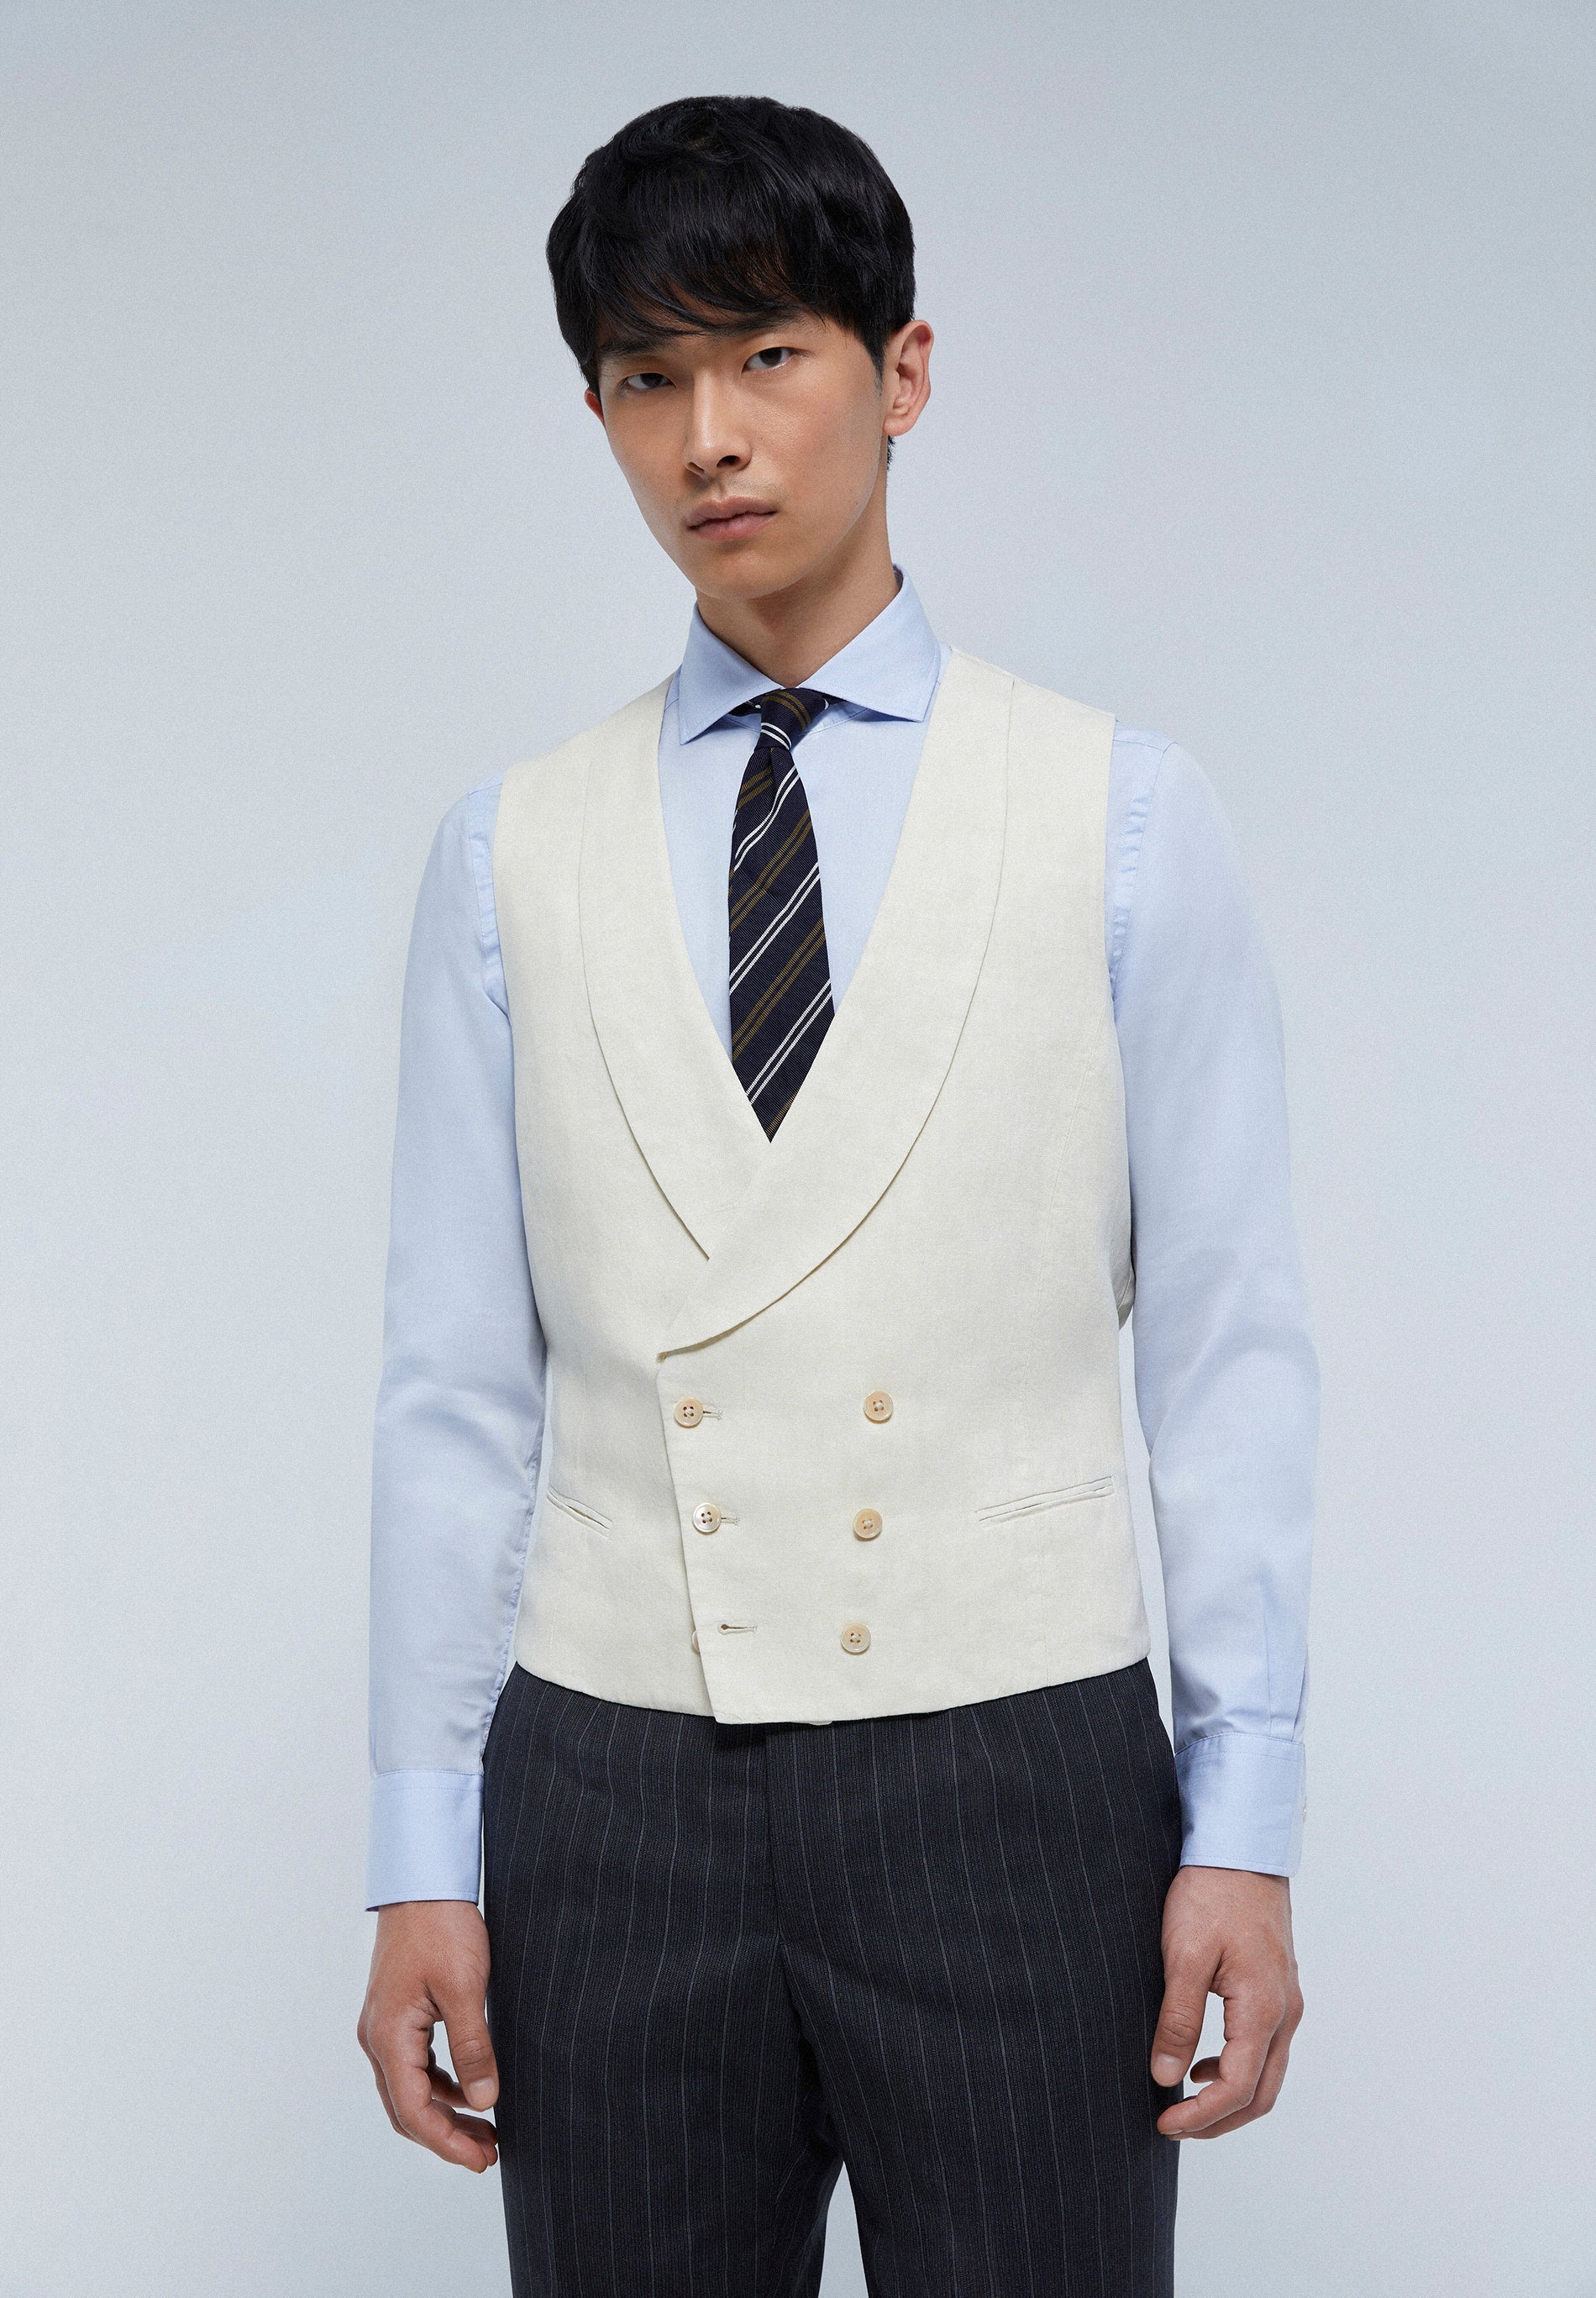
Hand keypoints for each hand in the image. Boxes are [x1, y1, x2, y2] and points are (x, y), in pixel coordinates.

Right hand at [358, 1900, 499, 2171]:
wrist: (423, 1882)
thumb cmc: (441, 1927)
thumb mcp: (465, 1988)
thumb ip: (473, 2047)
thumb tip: (484, 2100)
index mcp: (388, 2036)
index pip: (413, 2111)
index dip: (447, 2143)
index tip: (482, 2159)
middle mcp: (377, 2037)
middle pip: (406, 2109)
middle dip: (446, 2137)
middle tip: (488, 2154)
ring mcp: (384, 2026)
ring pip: (410, 2089)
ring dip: (445, 2113)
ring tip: (484, 2130)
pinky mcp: (397, 2014)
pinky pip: (415, 2065)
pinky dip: (441, 2085)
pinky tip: (470, 2089)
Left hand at [1151, 1866, 1302, 2138]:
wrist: (1241, 1847)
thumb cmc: (1212, 1892)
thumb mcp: (1184, 1955)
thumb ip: (1178, 2019)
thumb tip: (1165, 2076)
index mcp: (1263, 2007)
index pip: (1238, 2088)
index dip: (1201, 2116)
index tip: (1164, 2124)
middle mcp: (1285, 2012)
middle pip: (1261, 2094)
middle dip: (1218, 2121)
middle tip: (1173, 2126)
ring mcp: (1286, 2001)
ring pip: (1267, 2075)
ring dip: (1230, 2099)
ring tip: (1185, 2101)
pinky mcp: (1278, 1988)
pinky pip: (1266, 2048)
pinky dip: (1238, 2069)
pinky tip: (1204, 2061)